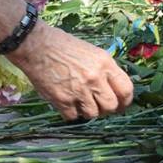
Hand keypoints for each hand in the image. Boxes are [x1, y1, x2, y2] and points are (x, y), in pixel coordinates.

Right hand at [8, 22, 134, 121]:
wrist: (36, 45)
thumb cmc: (62, 46)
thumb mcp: (91, 52)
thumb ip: (104, 70)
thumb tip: (112, 89)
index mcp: (105, 64)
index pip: (126, 90)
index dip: (125, 101)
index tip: (120, 105)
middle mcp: (95, 78)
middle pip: (111, 106)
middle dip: (106, 109)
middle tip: (98, 106)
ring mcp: (79, 90)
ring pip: (93, 114)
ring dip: (87, 111)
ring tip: (79, 101)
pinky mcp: (63, 100)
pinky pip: (73, 117)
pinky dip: (70, 113)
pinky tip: (66, 101)